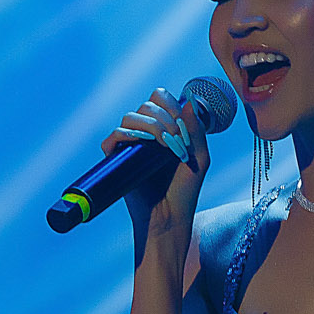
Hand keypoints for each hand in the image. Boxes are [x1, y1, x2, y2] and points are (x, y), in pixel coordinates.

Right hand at [99, 86, 209, 242]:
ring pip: (130, 116)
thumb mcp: (199, 157)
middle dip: (164, 118)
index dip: (170, 104)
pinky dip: (127, 134)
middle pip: (147, 105)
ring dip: (151, 126)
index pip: (160, 98)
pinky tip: (143, 145)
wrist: (169, 216)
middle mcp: (146, 132)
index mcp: (165, 127)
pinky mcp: (116, 157)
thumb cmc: (185, 189)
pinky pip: (114, 136)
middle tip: (176, 140)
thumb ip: (196, 129)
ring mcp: (130, 144)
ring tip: (166, 146)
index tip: (181, 124)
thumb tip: (189, 101)